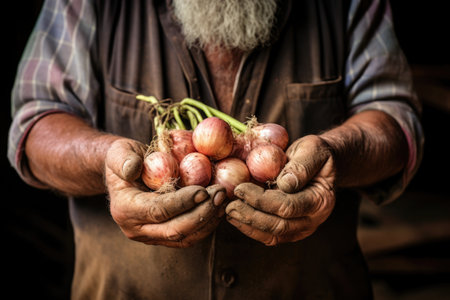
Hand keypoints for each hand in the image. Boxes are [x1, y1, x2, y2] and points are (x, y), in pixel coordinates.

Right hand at [105, 138, 226, 247]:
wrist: (125, 173)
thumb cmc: (124, 158)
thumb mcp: (119, 152)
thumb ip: (124, 159)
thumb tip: (133, 168)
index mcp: (125, 210)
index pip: (157, 211)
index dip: (182, 202)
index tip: (203, 191)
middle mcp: (137, 229)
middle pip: (174, 231)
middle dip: (201, 214)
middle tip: (219, 194)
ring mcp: (152, 236)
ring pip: (186, 237)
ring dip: (208, 220)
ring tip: (223, 199)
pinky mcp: (165, 236)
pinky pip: (190, 235)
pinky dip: (207, 223)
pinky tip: (219, 206)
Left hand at [226, 135, 335, 245]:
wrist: (320, 164)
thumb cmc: (315, 153)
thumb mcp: (312, 150)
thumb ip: (301, 166)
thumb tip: (283, 184)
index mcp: (321, 200)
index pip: (288, 206)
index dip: (261, 200)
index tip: (240, 188)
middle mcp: (313, 220)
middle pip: (279, 225)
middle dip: (251, 216)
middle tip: (229, 206)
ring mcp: (302, 228)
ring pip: (273, 235)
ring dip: (248, 225)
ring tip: (229, 212)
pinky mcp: (290, 230)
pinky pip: (270, 236)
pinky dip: (251, 229)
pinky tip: (236, 217)